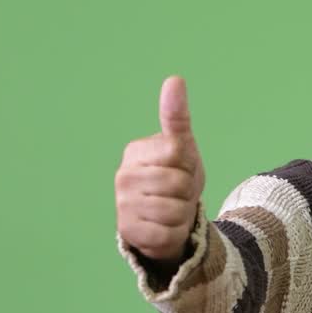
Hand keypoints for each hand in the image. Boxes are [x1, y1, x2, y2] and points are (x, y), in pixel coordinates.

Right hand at [115, 75, 205, 261]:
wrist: (169, 220)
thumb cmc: (176, 178)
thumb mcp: (183, 148)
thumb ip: (177, 116)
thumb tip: (175, 79)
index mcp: (136, 151)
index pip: (176, 152)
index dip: (188, 164)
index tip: (180, 168)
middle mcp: (123, 176)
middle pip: (178, 182)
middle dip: (187, 191)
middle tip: (177, 193)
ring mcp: (122, 205)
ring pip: (173, 209)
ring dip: (182, 213)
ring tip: (172, 210)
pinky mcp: (128, 232)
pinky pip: (166, 233)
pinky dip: (173, 233)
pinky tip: (164, 228)